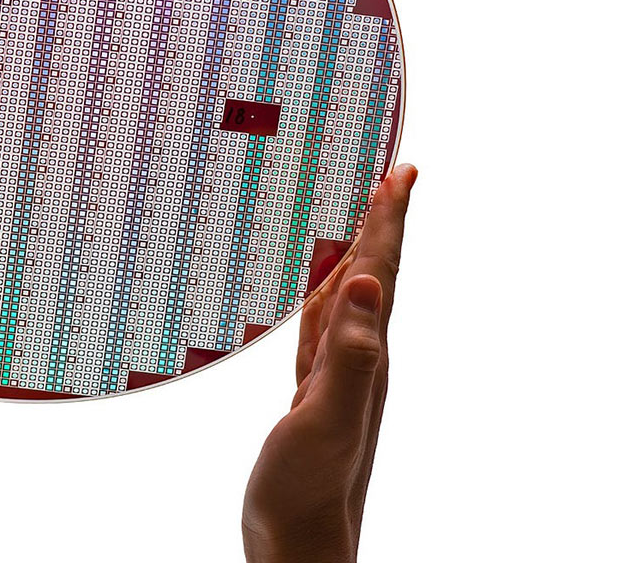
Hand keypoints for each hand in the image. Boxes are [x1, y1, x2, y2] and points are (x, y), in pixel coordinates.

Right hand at [242, 163, 417, 562]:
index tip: (402, 172)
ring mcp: (335, 374)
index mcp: (365, 355)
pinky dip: (321, 296)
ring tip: (360, 217)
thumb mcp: (330, 417)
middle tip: (389, 176)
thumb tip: (372, 284)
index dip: (392, 220)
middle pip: (374, 275)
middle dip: (382, 223)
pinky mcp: (311, 390)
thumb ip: (352, 354)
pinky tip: (318, 290)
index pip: (384, 273)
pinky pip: (320, 327)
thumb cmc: (310, 488)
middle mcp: (357, 356)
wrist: (296, 541)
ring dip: (356, 252)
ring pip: (348, 297)